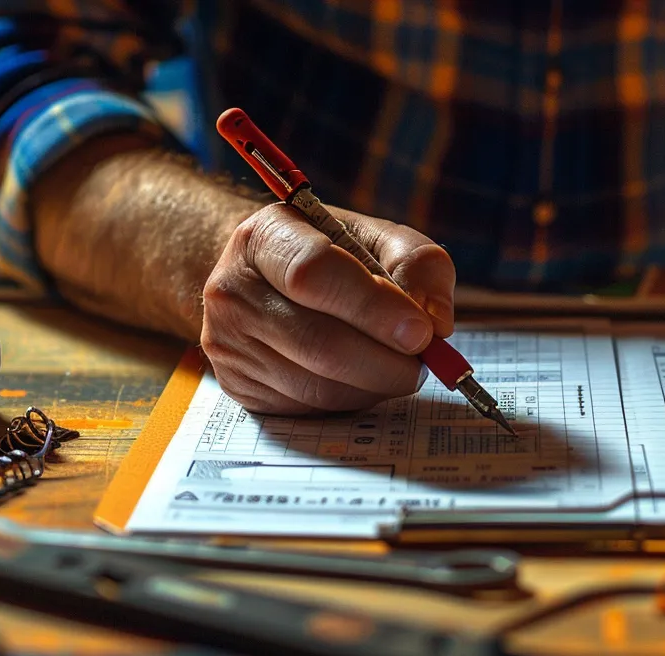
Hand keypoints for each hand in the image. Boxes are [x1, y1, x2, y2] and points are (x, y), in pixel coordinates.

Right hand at [200, 204, 455, 413]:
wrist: (260, 279)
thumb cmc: (327, 254)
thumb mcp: (373, 237)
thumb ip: (416, 263)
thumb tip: (436, 322)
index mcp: (265, 237)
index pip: (313, 273)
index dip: (373, 307)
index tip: (421, 332)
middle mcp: (232, 290)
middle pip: (317, 342)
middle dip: (385, 362)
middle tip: (423, 363)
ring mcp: (228, 344)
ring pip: (317, 385)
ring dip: (373, 385)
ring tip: (399, 368)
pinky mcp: (238, 386)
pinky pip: (308, 408)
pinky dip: (350, 400)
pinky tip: (362, 378)